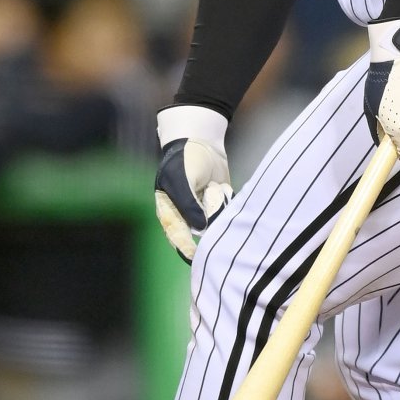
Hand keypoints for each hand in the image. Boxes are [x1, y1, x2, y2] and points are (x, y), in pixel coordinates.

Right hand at [154, 104, 232, 262]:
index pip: (178, 236)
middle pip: (200, 233)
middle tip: (215, 219)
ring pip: (215, 224)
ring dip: (219, 213)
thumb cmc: (184, 159)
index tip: (196, 260)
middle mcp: (187, 213)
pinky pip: (226, 212)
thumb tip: (200, 229)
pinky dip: (228, 206)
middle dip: (209, 232)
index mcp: (171, 210)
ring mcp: (204, 209)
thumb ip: (189, 204)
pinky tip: (221, 188)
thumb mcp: (183, 179)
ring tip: (214, 187)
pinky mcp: (219, 202)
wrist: (200, 139)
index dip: (186, 249)